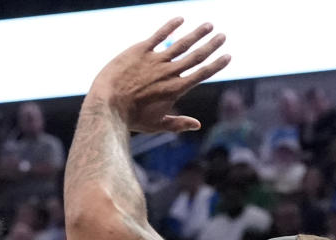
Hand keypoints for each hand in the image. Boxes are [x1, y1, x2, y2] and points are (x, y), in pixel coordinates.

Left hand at [90, 17, 229, 132]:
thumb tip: (197, 125)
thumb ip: (178, 123)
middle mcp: (169, 72)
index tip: (228, 56)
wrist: (107, 104)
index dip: (216, 64)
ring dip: (197, 34)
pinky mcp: (140, 50)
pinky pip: (159, 35)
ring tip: (208, 25)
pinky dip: (170, 26)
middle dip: (211, 45)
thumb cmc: (130, 118)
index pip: (201, 74)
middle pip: (196, 56)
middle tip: (223, 36)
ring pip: (181, 43)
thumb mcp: (156, 124)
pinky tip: (181, 19)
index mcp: (175, 89)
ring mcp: (155, 60)